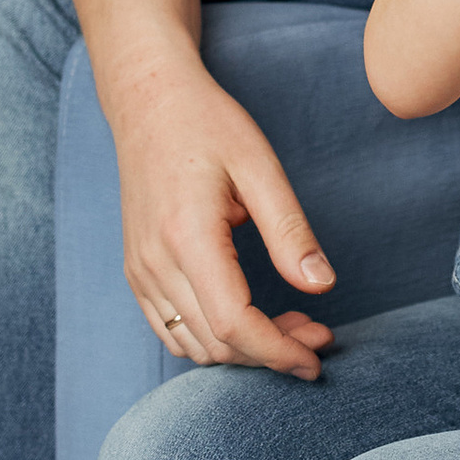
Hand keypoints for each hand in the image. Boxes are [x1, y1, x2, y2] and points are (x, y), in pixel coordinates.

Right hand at [109, 59, 336, 379]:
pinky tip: (251, 320)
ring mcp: (140, 270)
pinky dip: (213, 339)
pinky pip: (172, 329)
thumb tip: (322, 287)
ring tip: (293, 327)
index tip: (316, 357)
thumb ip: (290, 231)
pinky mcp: (137, 271)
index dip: (278, 350)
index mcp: (186, 237)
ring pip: (192, 345)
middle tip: (319, 335)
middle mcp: (154, 263)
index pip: (232, 323)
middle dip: (271, 352)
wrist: (148, 101)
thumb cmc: (208, 125)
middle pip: (216, 343)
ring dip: (244, 351)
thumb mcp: (260, 167)